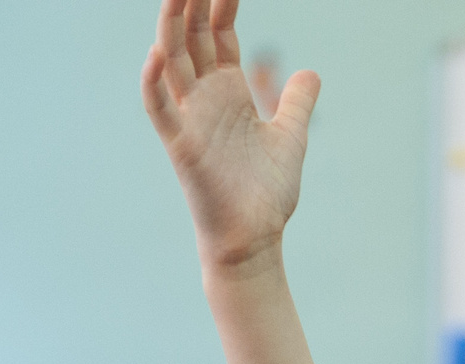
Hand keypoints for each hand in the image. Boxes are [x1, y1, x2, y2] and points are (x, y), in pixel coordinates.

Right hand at [141, 0, 319, 270]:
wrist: (255, 239)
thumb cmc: (266, 193)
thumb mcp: (290, 137)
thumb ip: (296, 103)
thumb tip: (310, 73)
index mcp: (228, 93)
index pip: (219, 36)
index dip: (221, 5)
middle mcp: (205, 100)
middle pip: (191, 38)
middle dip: (192, 4)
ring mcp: (190, 120)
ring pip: (171, 62)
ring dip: (170, 26)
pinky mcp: (181, 146)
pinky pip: (160, 108)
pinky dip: (154, 80)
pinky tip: (157, 52)